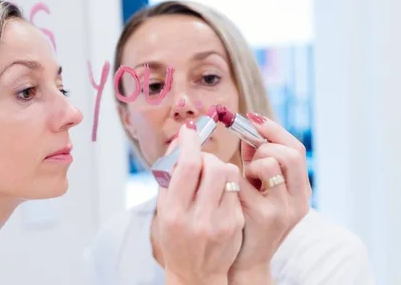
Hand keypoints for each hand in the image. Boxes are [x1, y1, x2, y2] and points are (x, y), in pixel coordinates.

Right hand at [156, 121, 244, 284]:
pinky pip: (235, 189)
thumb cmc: (175, 235)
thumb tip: (182, 139)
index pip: (186, 166)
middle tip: (201, 159)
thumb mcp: (164, 207)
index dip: (189, 142)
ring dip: (219, 166)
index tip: (190, 130)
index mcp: (173, 212)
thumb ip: (170, 175)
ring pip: (229, 174)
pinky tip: (219, 191)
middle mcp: (197, 218)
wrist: (195, 273)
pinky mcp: (236, 224)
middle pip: (212, 166)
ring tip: (211, 175)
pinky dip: (227, 183)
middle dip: (206, 155)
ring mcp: (220, 222)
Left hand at [229, 113, 310, 281]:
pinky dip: (236, 177)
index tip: (253, 118)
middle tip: (249, 156)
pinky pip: (246, 180)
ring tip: (245, 177)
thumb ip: (256, 159)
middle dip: (265, 145)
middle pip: (290, 153)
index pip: (297, 149)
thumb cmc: (249, 217)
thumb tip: (247, 128)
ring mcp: (283, 209)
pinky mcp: (262, 216)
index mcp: (301, 191)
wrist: (245, 260)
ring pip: (271, 163)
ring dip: (252, 162)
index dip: (275, 130)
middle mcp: (298, 200)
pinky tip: (232, 188)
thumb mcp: (260, 188)